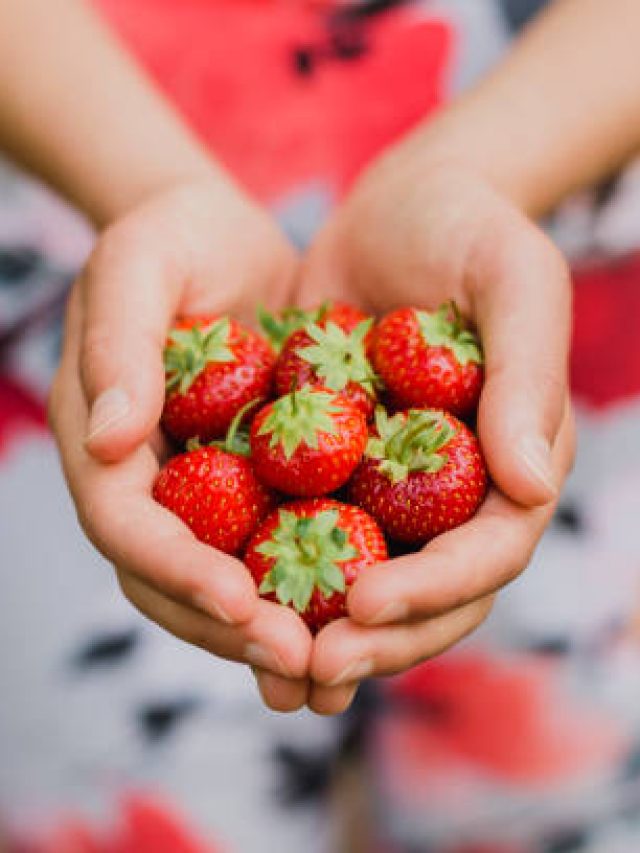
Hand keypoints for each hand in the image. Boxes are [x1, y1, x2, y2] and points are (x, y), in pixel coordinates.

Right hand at [49, 180, 312, 712]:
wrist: (224, 237)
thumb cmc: (173, 235)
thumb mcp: (138, 264)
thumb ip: (118, 344)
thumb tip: (105, 440)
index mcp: (105, 441)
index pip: (127, 524)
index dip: (176, 570)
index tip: (240, 602)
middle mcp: (149, 481)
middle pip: (173, 578)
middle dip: (230, 626)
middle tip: (298, 663)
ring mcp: (201, 490)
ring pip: (223, 582)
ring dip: (269, 632)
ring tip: (330, 671)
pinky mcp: (253, 483)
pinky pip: (274, 548)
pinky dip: (307, 592)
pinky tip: (358, 620)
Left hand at [296, 157, 575, 714]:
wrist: (397, 207)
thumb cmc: (468, 229)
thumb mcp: (513, 278)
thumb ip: (529, 374)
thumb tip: (532, 484)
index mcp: (513, 463)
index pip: (488, 552)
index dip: (435, 590)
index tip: (366, 602)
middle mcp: (458, 493)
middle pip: (429, 595)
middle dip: (376, 637)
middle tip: (309, 665)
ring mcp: (396, 490)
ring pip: (368, 584)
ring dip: (324, 634)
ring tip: (269, 666)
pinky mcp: (338, 471)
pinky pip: (309, 536)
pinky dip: (279, 578)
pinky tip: (231, 603)